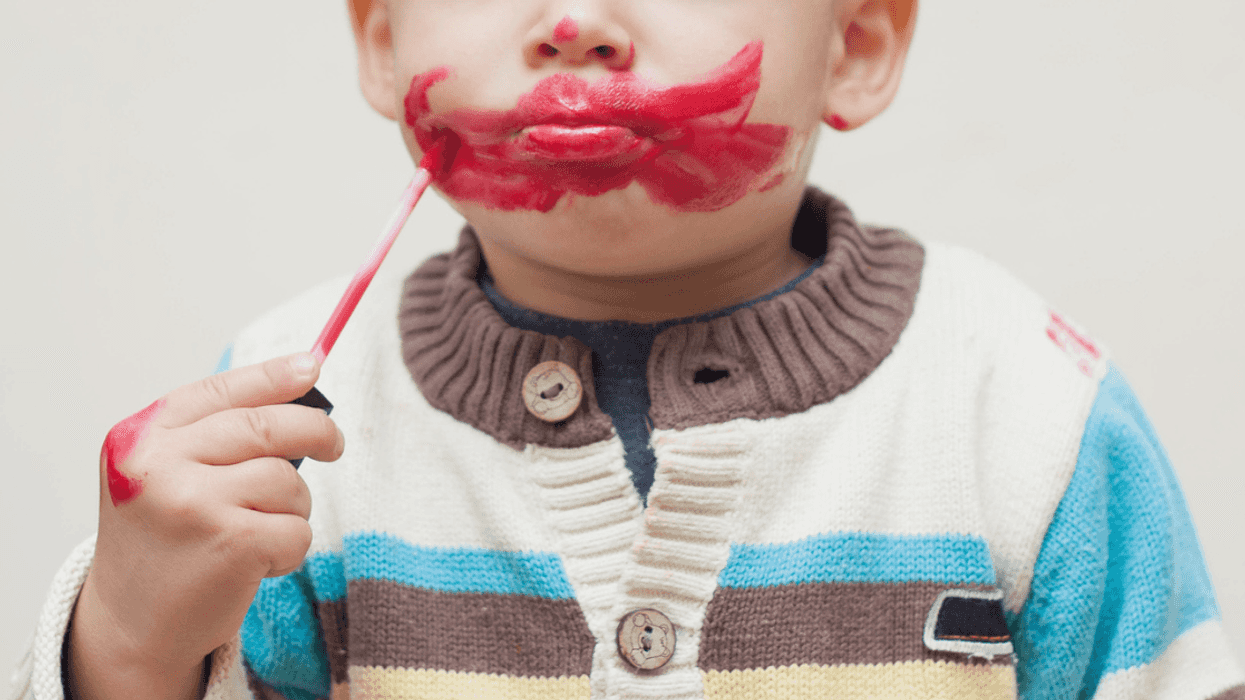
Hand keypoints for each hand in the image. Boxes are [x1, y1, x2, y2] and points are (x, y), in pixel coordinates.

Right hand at [65, 353, 343, 699]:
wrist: (130, 627)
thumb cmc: (164, 542)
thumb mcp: (163, 475)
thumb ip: (214, 432)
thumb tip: (304, 378)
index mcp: (140, 437)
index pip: (221, 390)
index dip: (274, 376)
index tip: (313, 366)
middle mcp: (158, 464)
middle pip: (266, 426)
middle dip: (316, 431)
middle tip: (334, 445)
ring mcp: (193, 502)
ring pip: (287, 479)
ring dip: (293, 507)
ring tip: (260, 530)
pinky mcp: (230, 543)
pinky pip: (297, 528)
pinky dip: (291, 548)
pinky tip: (256, 564)